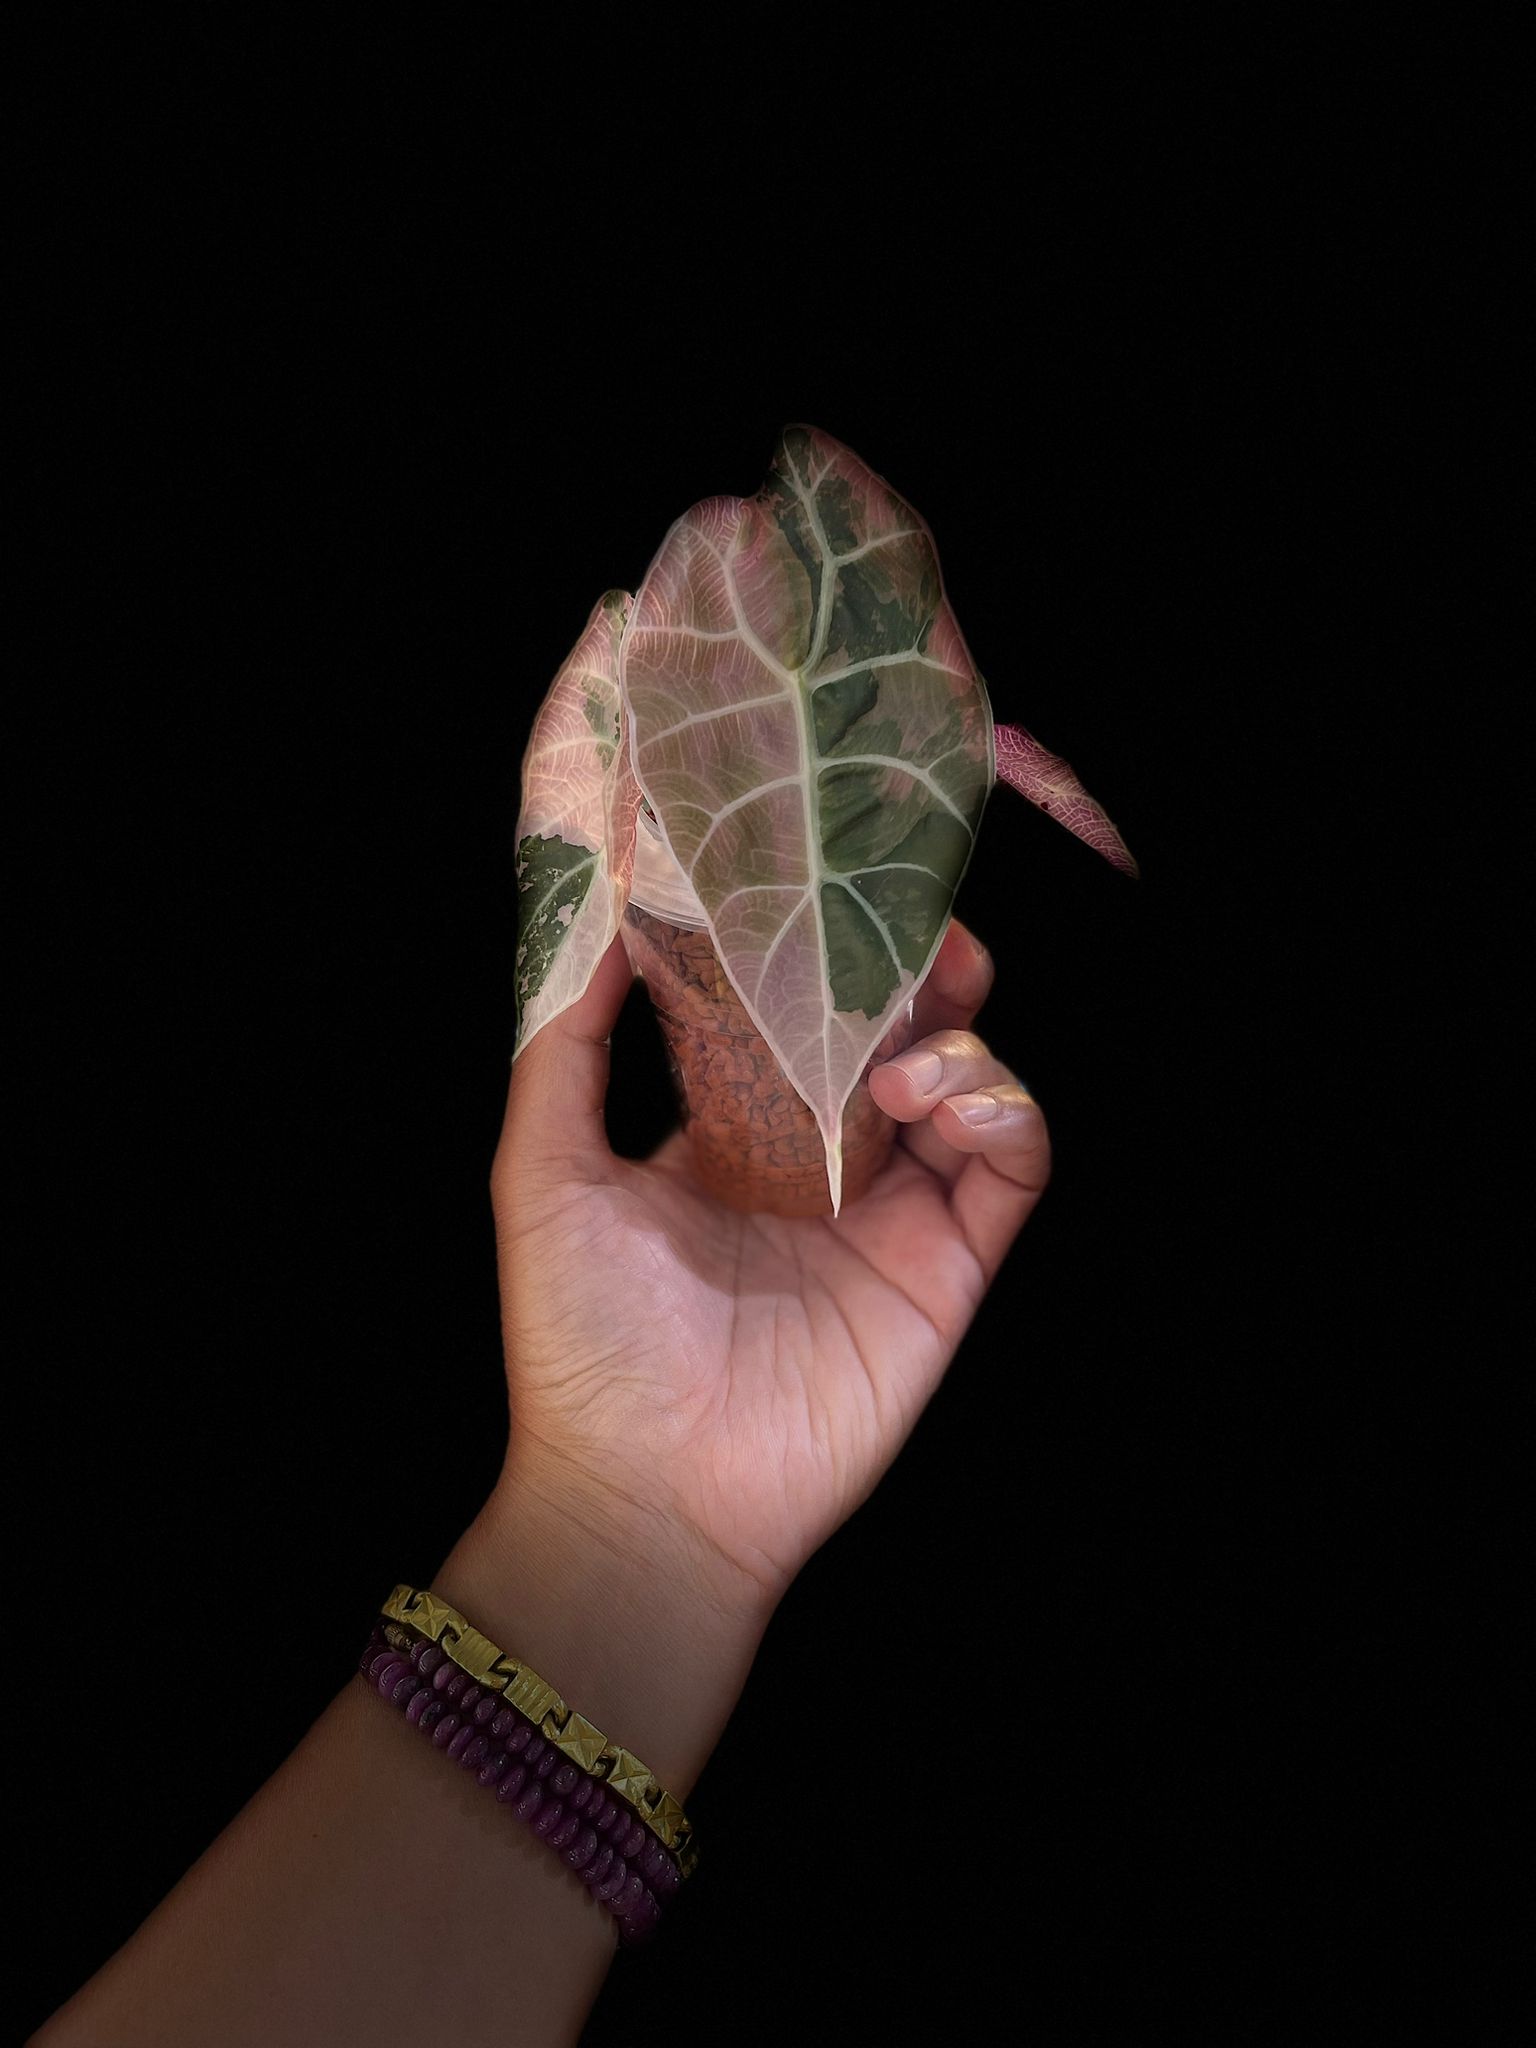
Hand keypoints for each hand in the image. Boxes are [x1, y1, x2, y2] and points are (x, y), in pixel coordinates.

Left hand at [487, 917, 1049, 1627]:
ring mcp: (891, 1216)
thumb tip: (601, 930)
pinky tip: (943, 1102)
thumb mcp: (543, 1171)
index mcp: (734, 1135)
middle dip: (921, 977)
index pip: (802, 1017)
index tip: (824, 895)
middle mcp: (822, 1165)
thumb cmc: (582, 1339)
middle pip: (901, 1039)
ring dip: (960, 1043)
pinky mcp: (947, 1268)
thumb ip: (563, 1048)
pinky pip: (1013, 1168)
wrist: (644, 1488)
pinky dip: (1005, 1113)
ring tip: (907, 1059)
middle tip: (923, 933)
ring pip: (970, 1089)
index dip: (824, 956)